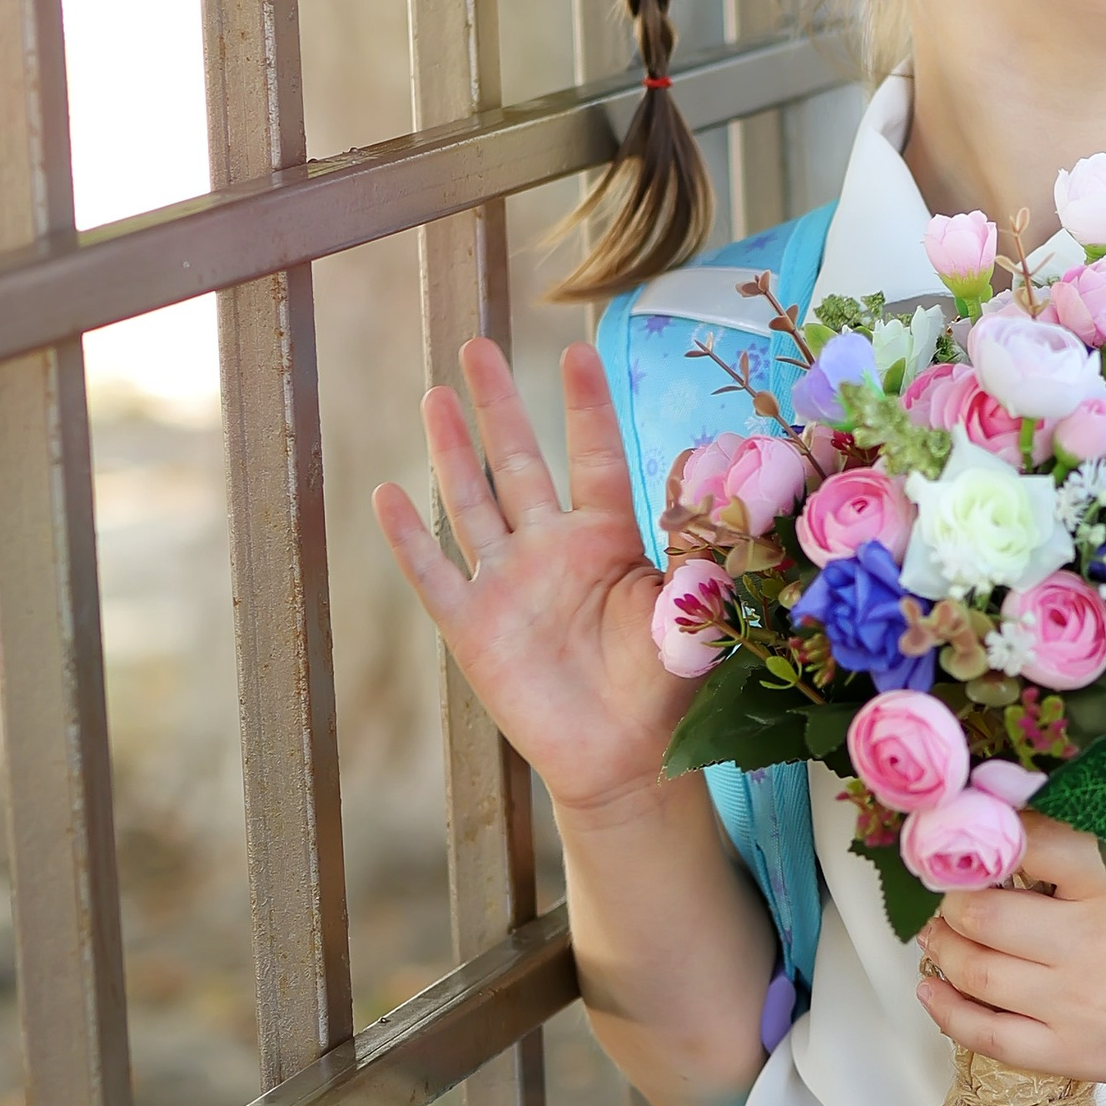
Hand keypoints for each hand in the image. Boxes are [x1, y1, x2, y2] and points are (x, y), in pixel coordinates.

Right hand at [372, 339, 692, 818]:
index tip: (571, 351)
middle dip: (497, 404)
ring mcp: (508, 586)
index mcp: (608, 540)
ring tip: (435, 395)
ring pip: (472, 502)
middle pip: (519, 462)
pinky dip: (410, 539)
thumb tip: (718, 478)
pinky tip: (387, 494)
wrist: (627, 763)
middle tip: (476, 343)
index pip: (593, 455)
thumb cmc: (668, 688)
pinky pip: (435, 576)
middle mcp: (552, 551)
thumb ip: (699, 548)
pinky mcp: (474, 629)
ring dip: (452, 450)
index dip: (583, 405)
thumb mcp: (691, 610)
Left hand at [913, 813, 1105, 1087]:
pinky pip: (988, 1036)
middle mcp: (1089, 942)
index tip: (961, 829)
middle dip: (952, 895)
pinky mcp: (1077, 1055)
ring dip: (943, 945)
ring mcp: (1079, 1005)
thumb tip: (1001, 800)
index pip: (1020, 840)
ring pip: (974, 971)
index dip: (980, 831)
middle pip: (981, 910)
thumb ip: (1085, 839)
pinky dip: (948, 1010)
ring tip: (938, 931)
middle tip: (947, 888)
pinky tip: (933, 988)